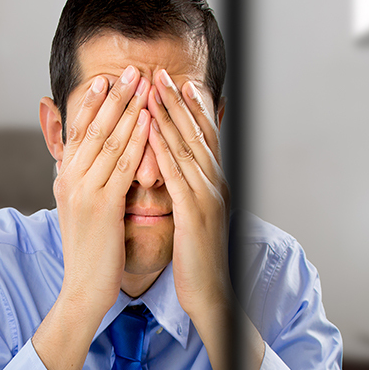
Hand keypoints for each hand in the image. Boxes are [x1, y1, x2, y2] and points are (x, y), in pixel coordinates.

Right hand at [32, 65, 151, 369]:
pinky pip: (122, 165)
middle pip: (92, 128)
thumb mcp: (79, 210)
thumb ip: (83, 183)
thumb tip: (85, 163)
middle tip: (130, 70)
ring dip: (127, 108)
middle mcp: (70, 180)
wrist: (83, 288)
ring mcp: (84, 191)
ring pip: (108, 141)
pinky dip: (136, 139)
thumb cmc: (89, 252)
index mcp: (64, 179)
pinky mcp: (102, 206)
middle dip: (113, 97)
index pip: (77, 132)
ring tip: (142, 84)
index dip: (92, 103)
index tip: (106, 80)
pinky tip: (149, 121)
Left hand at [147, 69, 263, 369]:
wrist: (212, 296)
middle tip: (160, 73)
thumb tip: (178, 175)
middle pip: (196, 134)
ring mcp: (208, 198)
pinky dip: (164, 150)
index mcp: (214, 185)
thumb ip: (188, 192)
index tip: (176, 81)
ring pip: (188, 148)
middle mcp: (216, 185)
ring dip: (170, 116)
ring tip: (153, 89)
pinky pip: (178, 176)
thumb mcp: (194, 218)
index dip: (190, 107)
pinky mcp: (196, 215)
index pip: (203, 138)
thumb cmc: (197, 259)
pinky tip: (152, 132)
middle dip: (177, 101)